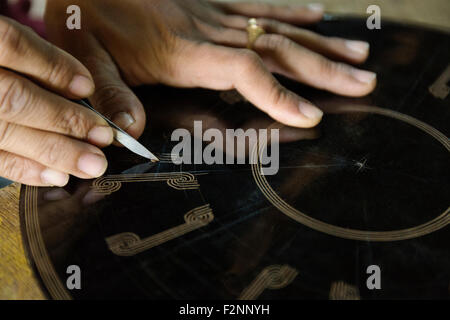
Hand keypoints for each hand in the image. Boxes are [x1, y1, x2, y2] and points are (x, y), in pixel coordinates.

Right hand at [0, 17, 112, 185]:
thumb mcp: (25, 38)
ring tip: (92, 163)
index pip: (12, 45)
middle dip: (63, 119)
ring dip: (53, 151)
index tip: (86, 86)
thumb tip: (93, 92)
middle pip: (12, 97)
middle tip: (103, 136)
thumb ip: (53, 57)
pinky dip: (27, 169)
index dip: (51, 67)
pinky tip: (59, 175)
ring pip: (4, 131)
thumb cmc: (11, 55)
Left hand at [45, 0, 375, 131]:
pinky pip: (261, 7)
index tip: (311, 115)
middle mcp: (210, 31)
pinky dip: (293, 14)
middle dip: (324, 70)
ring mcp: (215, 13)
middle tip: (364, 82)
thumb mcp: (87, 56)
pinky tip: (317, 17)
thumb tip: (128, 133)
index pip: (244, 72)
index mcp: (184, 51)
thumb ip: (111, 94)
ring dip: (321, 44)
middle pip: (278, 50)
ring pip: (279, 30)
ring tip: (358, 55)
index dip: (279, 94)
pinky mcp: (213, 2)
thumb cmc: (86, 13)